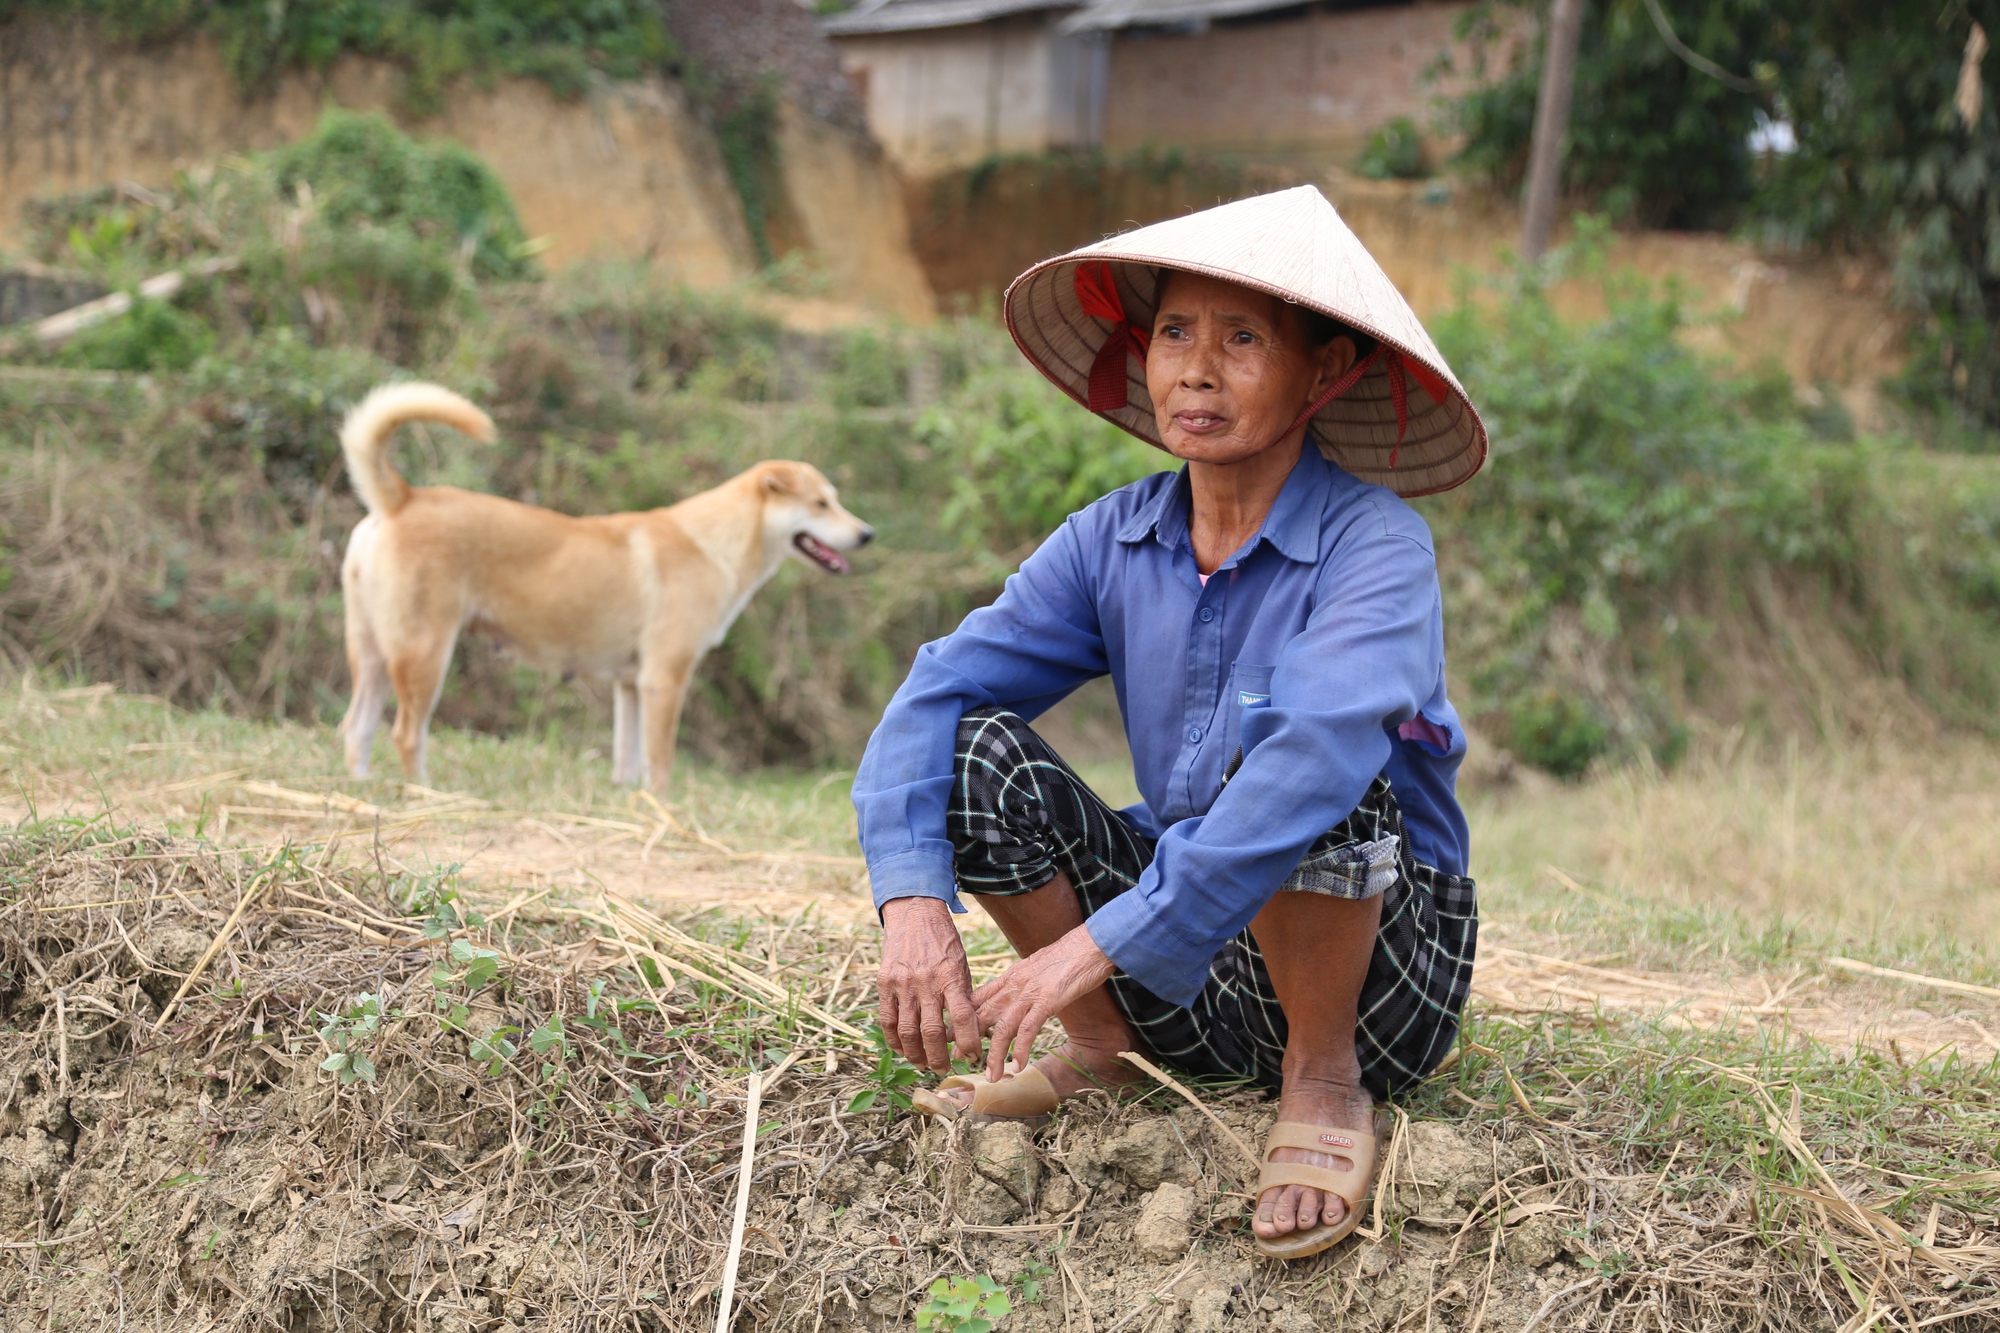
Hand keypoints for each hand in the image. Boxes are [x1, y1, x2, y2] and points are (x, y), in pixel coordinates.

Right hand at [877, 896, 979, 1072]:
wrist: (914, 913)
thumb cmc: (943, 941)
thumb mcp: (961, 963)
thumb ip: (963, 994)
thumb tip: (969, 1028)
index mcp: (951, 976)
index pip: (963, 1018)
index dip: (968, 1042)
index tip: (972, 1057)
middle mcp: (926, 982)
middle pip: (932, 1031)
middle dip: (939, 1057)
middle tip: (943, 1070)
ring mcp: (903, 983)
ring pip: (907, 1031)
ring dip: (915, 1054)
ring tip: (923, 1064)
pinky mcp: (885, 982)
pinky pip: (887, 1019)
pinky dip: (894, 1039)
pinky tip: (902, 1049)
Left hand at [971, 924, 1115, 1081]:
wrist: (1089, 945)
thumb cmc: (1068, 956)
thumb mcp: (1035, 967)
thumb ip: (1021, 983)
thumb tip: (1013, 996)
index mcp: (1010, 978)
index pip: (978, 999)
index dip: (962, 1018)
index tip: (952, 1035)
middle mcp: (1013, 987)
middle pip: (982, 1015)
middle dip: (968, 1038)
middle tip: (958, 1058)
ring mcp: (1029, 994)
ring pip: (1002, 1029)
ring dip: (995, 1055)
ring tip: (992, 1076)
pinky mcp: (1046, 1001)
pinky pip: (1028, 1029)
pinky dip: (1021, 1049)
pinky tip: (1018, 1066)